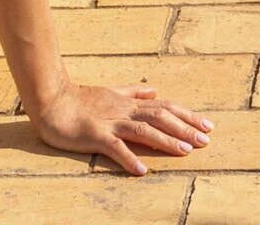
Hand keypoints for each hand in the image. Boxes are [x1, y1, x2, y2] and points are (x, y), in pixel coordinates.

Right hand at [31, 82, 209, 175]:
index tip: (207, 125)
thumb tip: (154, 90)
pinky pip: (114, 147)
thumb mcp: (111, 92)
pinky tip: (142, 170)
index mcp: (129, 103)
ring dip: (166, 140)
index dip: (187, 115)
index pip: (164, 107)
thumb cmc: (80, 99)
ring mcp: (110, 122)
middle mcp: (124, 111)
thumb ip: (133, 92)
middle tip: (205, 140)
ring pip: (143, 130)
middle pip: (160, 117)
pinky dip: (129, 158)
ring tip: (185, 151)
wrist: (52, 100)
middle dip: (184, 128)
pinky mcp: (95, 135)